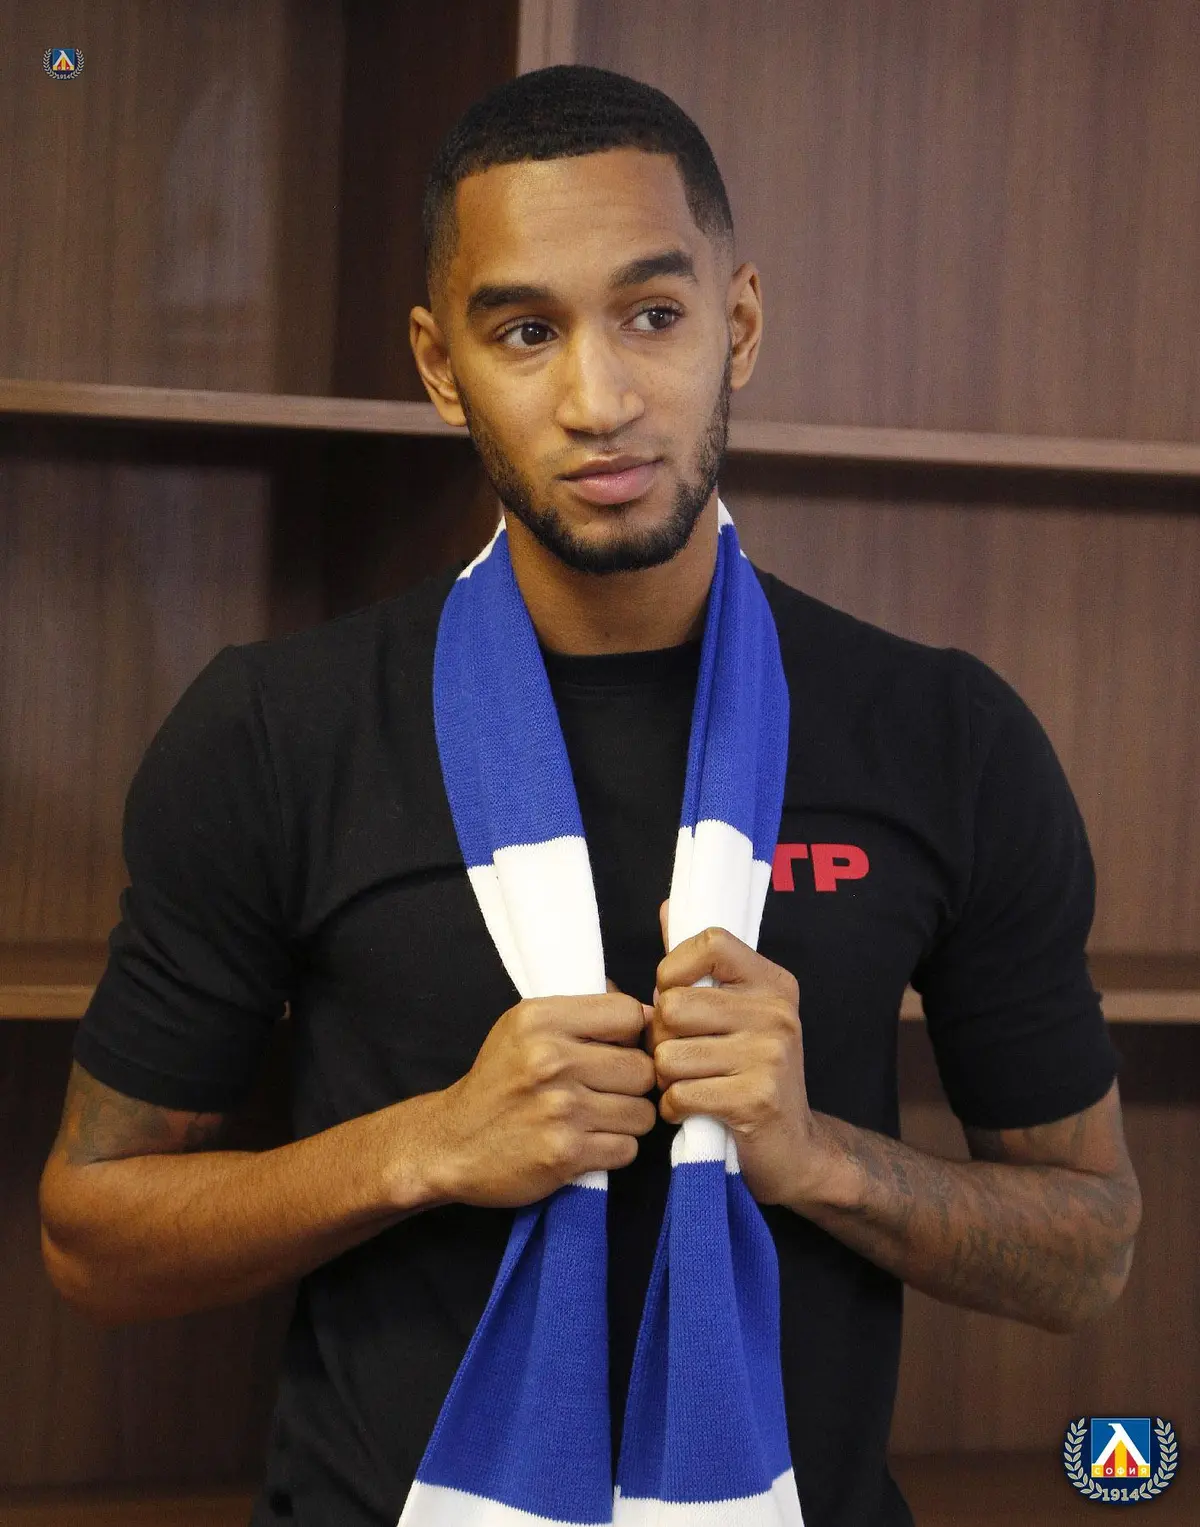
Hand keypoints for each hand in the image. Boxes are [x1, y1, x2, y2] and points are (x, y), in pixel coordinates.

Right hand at [428, 991, 657, 1208]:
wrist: (451, 1142)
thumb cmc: (497, 1082)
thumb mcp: (523, 1027)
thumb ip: (580, 1013)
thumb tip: (648, 1013)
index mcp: (541, 1019)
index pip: (628, 1013)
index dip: (632, 1034)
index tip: (617, 1048)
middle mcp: (550, 1060)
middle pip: (643, 1068)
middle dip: (633, 1083)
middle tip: (610, 1090)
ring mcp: (560, 1109)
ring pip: (642, 1113)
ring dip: (627, 1120)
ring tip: (599, 1117)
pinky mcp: (565, 1154)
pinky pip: (627, 1149)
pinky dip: (614, 1149)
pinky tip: (589, 1142)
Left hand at [645, 901, 848, 1209]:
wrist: (795, 1149)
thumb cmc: (751, 1075)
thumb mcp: (737, 1013)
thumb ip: (699, 966)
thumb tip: (668, 907)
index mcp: (772, 982)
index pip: (710, 942)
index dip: (673, 969)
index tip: (674, 996)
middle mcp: (777, 1012)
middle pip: (673, 1005)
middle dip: (659, 1038)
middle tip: (677, 1056)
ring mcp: (770, 1055)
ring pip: (669, 1055)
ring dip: (665, 1079)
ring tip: (687, 1085)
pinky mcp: (756, 1099)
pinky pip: (680, 1094)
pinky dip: (673, 1109)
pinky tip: (691, 1111)